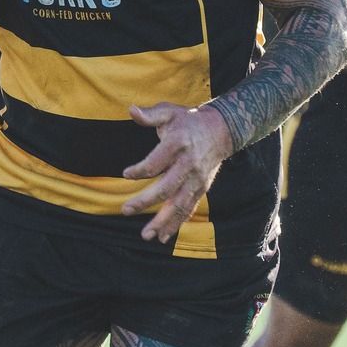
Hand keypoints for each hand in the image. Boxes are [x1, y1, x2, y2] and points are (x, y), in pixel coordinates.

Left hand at [120, 102, 234, 243]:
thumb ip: (150, 115)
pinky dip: (176, 224)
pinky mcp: (201, 189)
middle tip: (125, 210)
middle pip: (166, 187)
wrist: (221, 130)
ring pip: (178, 204)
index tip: (126, 174)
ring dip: (162, 221)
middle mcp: (188, 164)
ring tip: (146, 235)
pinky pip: (188, 209)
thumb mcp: (170, 112)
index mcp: (178, 144)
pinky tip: (162, 236)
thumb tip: (131, 110)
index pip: (156, 162)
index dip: (140, 170)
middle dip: (145, 201)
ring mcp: (196, 179)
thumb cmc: (189, 120)